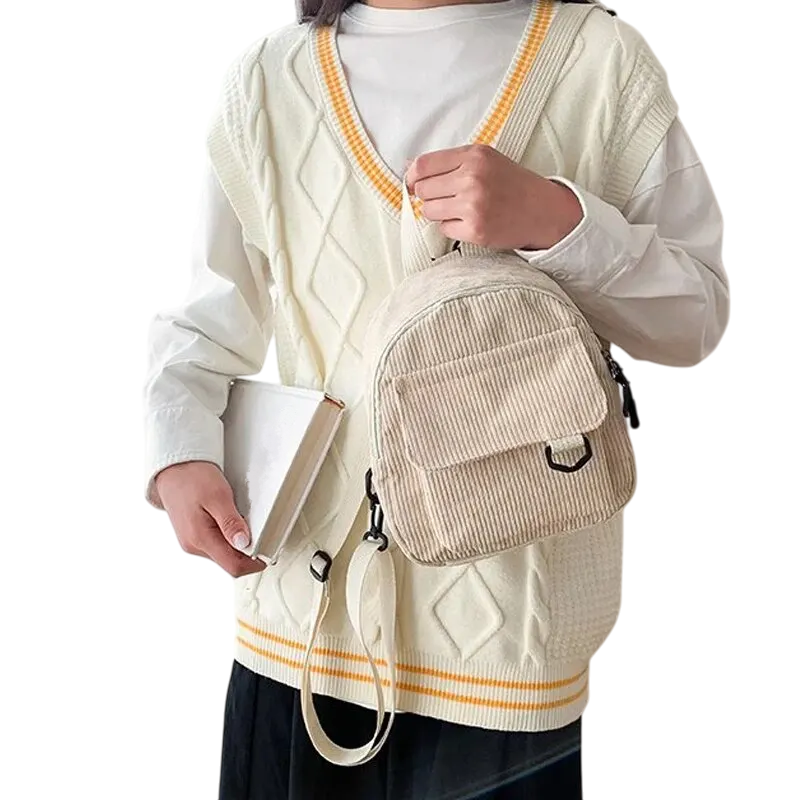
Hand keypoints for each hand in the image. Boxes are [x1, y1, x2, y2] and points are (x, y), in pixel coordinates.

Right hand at [155, 461, 265, 577]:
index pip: (233, 566)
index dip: (254, 563)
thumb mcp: (218, 496)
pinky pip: (216, 544)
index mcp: (199, 538)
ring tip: (243, 521)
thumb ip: (231, 522)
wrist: (173, 468)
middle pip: (229, 562)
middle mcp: (193, 545)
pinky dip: (228, 537)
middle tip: (260, 533)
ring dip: (237, 544)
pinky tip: (231, 521)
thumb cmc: (193, 478)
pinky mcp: (192, 535)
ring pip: (223, 554)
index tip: (268, 552)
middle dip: (247, 552)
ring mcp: (191, 542)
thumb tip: (243, 544)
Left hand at [404, 144, 582, 250]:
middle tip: (448, 198)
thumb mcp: (485, 159)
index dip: (412, 177)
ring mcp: (473, 206)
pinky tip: (470, 221)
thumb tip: (410, 170)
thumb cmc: (511, 184)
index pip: (423, 165)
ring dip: (439, 212)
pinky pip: (443, 229)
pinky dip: (452, 227)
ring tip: (460, 209)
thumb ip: (450, 162)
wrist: (542, 210)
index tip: (413, 184)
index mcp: (473, 156)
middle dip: (430, 195)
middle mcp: (472, 178)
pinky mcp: (475, 230)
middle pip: (422, 189)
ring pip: (429, 211)